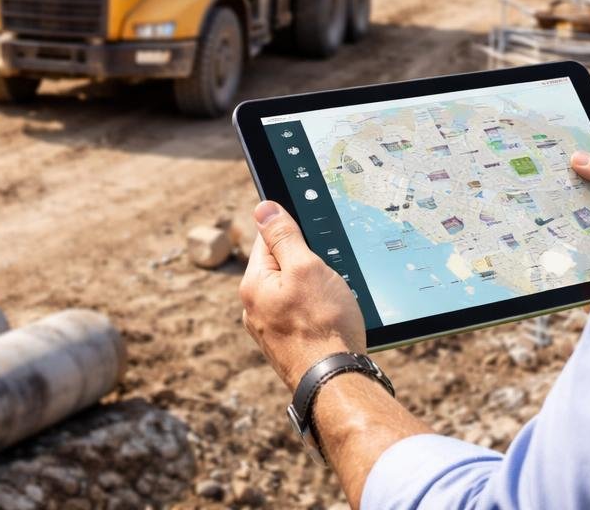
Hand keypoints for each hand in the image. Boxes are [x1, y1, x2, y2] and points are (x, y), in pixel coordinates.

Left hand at [239, 201, 366, 388]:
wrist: (335, 382)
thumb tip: (263, 207)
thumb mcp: (305, 267)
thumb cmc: (323, 324)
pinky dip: (316, 312)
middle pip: (281, 266)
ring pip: (294, 292)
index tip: (314, 241)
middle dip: (307, 264)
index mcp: (253, 285)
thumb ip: (283, 236)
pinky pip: (300, 315)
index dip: (295, 234)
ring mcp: (269, 330)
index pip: (268, 239)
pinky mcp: (286, 345)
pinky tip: (331, 320)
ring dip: (314, 290)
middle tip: (328, 277)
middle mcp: (253, 308)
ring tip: (332, 302)